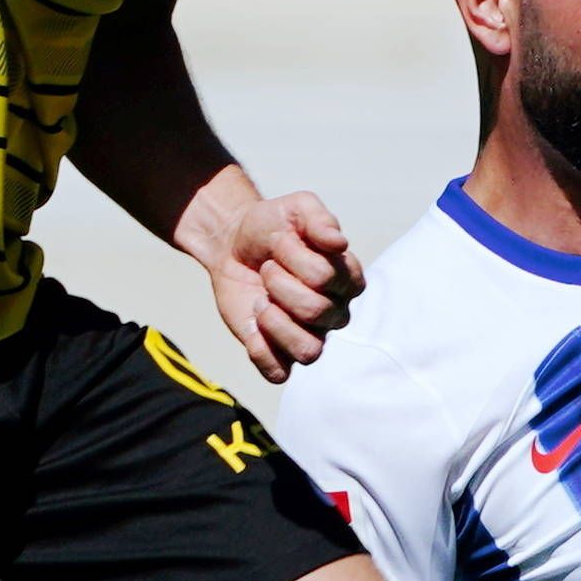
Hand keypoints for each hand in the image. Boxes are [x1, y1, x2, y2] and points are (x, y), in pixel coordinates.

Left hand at [179, 177, 363, 383]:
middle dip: (279, 286)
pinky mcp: (279, 353)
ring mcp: (310, 334)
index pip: (326, 278)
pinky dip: (261, 351)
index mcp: (347, 278)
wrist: (233, 243)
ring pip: (309, 351)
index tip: (281, 242)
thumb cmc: (271, 226)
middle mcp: (335, 311)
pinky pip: (279, 372)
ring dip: (275, 323)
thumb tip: (338, 243)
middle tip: (267, 269)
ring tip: (261, 301)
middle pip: (316, 312)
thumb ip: (320, 219)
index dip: (295, 259)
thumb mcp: (297, 208)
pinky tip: (252, 325)